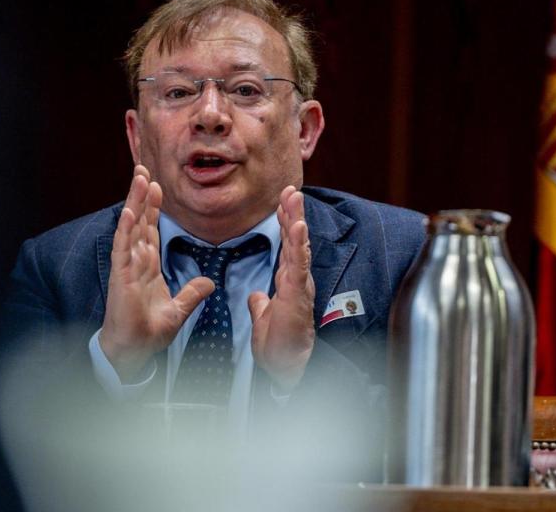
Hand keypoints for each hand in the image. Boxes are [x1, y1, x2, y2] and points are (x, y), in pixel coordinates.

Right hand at [99, 165, 214, 381]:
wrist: (134, 351)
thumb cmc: (149, 331)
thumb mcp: (179, 310)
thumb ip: (193, 293)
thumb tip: (209, 282)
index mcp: (147, 266)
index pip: (151, 230)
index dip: (154, 208)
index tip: (157, 186)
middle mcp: (135, 262)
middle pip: (140, 222)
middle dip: (142, 196)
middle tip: (144, 170)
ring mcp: (127, 267)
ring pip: (131, 228)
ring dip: (134, 203)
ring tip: (138, 179)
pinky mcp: (121, 277)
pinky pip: (123, 249)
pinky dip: (126, 229)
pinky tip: (129, 211)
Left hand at [248, 186, 315, 390]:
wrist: (285, 367)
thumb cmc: (278, 346)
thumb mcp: (263, 319)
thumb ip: (261, 304)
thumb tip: (256, 297)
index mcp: (288, 282)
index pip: (286, 246)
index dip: (284, 223)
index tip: (282, 202)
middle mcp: (296, 279)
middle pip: (294, 239)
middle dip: (292, 212)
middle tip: (289, 188)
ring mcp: (299, 285)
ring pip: (298, 246)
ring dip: (296, 219)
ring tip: (294, 197)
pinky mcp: (298, 294)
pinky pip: (298, 264)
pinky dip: (299, 243)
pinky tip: (298, 225)